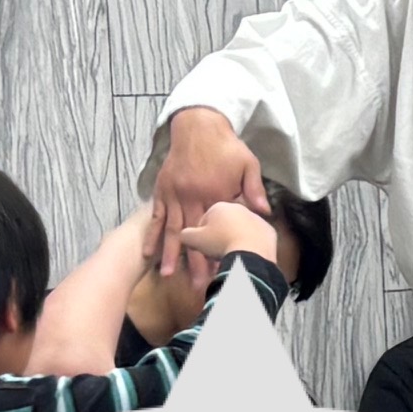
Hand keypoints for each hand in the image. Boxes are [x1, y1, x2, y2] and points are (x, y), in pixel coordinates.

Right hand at [152, 108, 269, 275]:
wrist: (199, 125)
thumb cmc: (227, 146)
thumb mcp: (248, 164)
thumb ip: (254, 190)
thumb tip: (264, 213)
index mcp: (214, 193)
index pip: (217, 229)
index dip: (219, 250)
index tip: (223, 271)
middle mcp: (191, 196)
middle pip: (193, 236)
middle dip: (195, 262)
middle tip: (198, 286)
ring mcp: (174, 195)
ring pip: (171, 230)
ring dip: (170, 254)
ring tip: (168, 276)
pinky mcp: (162, 191)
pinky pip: (155, 217)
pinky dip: (152, 236)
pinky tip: (148, 253)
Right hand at [179, 201, 278, 267]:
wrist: (251, 252)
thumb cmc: (219, 242)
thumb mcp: (195, 239)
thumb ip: (186, 234)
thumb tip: (184, 234)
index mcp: (220, 206)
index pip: (205, 220)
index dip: (201, 236)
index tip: (202, 248)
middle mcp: (239, 208)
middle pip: (224, 225)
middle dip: (218, 240)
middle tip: (215, 256)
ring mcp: (257, 219)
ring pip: (240, 232)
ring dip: (234, 243)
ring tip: (229, 259)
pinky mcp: (269, 231)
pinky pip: (256, 239)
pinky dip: (250, 247)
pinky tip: (246, 256)